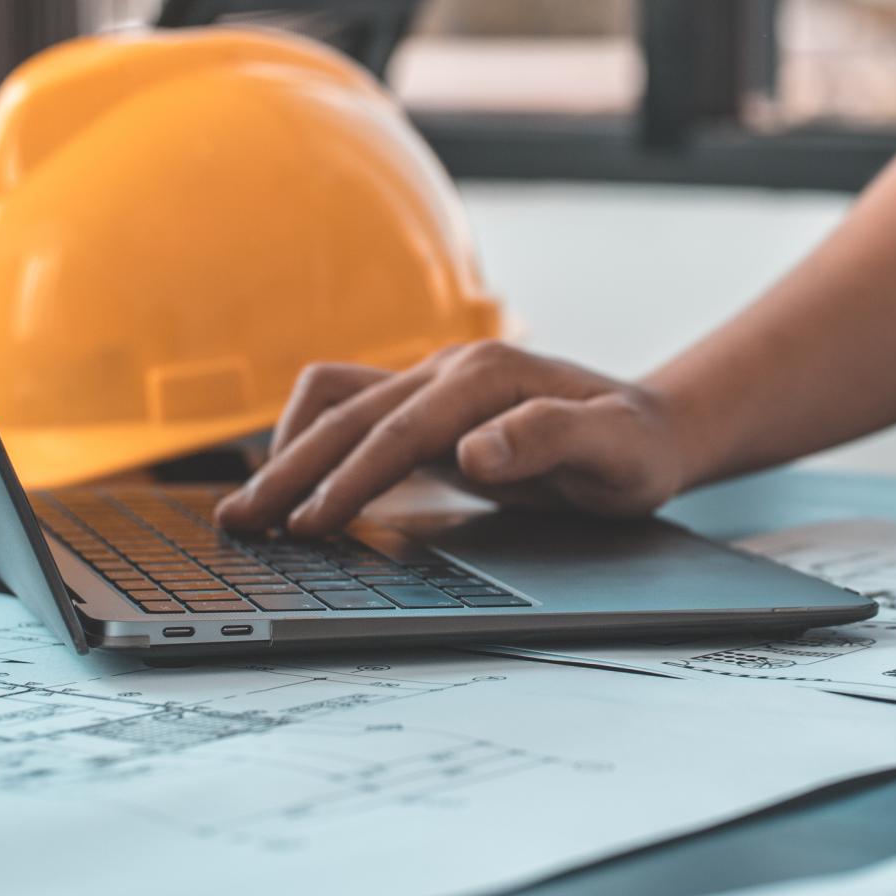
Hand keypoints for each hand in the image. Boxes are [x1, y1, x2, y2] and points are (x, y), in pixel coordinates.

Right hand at [212, 342, 695, 534]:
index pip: (400, 431)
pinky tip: (294, 486)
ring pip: (336, 407)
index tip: (310, 524)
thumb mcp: (616, 449)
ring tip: (247, 509)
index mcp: (488, 376)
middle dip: (292, 470)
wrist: (652, 429)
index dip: (351, 478)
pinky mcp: (426, 410)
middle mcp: (451, 370)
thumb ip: (550, 439)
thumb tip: (475, 450)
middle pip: (350, 415)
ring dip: (287, 452)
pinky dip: (311, 442)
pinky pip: (351, 414)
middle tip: (242, 525)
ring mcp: (433, 385)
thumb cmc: (636, 448)